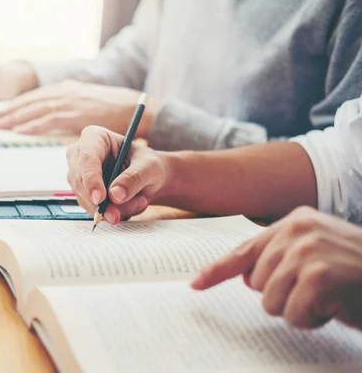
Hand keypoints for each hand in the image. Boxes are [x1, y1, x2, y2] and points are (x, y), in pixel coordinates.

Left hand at [0, 80, 157, 136]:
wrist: (135, 107)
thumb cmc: (113, 109)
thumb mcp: (85, 103)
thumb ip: (67, 110)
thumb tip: (49, 122)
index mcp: (65, 88)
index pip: (32, 97)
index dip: (12, 106)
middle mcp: (64, 91)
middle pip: (28, 101)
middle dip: (5, 112)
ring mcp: (70, 101)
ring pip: (34, 109)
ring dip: (13, 119)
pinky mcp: (76, 113)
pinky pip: (49, 119)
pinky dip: (32, 125)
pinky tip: (19, 131)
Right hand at [66, 126, 172, 223]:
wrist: (148, 177)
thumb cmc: (147, 164)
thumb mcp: (149, 166)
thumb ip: (134, 178)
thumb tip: (115, 195)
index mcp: (94, 137)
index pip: (87, 158)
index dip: (91, 179)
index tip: (100, 198)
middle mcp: (80, 155)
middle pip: (80, 180)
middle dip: (99, 202)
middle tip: (116, 215)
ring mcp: (79, 175)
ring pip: (85, 198)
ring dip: (110, 208)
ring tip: (138, 202)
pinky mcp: (83, 193)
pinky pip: (90, 208)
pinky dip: (110, 212)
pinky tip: (129, 205)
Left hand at [192, 206, 361, 329]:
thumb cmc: (359, 276)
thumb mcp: (317, 260)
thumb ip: (281, 261)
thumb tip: (244, 277)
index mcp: (294, 222)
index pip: (245, 250)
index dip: (218, 270)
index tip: (196, 284)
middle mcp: (298, 228)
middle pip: (255, 283)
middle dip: (283, 298)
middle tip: (318, 293)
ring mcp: (308, 248)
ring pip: (269, 301)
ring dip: (299, 310)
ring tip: (328, 299)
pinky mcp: (320, 273)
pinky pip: (291, 313)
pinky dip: (312, 319)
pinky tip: (335, 307)